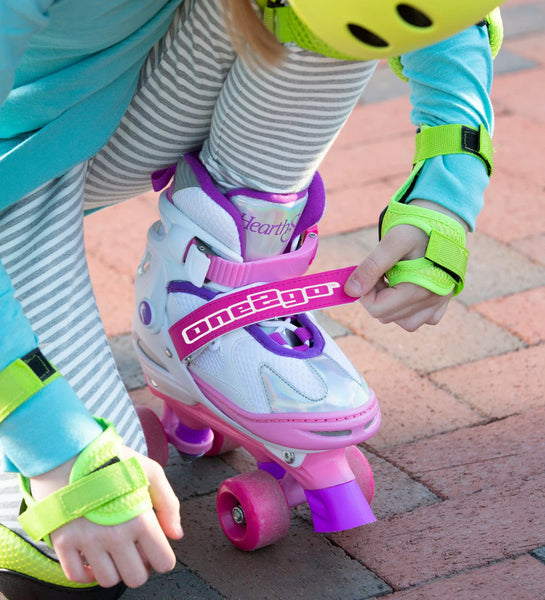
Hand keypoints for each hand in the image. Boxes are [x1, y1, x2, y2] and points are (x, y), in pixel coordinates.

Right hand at [29, 447, 181, 588]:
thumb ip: (169, 504)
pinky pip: (76, 576)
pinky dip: (87, 572)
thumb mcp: (151, 472)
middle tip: (135, 549)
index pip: (162, 561)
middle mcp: (114, 534)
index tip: (156, 548)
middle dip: (140, 567)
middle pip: (136, 578)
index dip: (162, 557)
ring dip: (115, 569)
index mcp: (139, 518)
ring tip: (114, 550)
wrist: (71, 451)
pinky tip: (93, 555)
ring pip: (108, 580)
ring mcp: (86, 541)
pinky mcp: (63, 542)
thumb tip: (176, 535)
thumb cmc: (115, 460)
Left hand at [344, 200, 468, 331]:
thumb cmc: (419, 228)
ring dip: (391, 305)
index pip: (377, 309)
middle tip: (382, 272)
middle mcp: (432, 301)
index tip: (370, 272)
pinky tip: (406, 287)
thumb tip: (350, 291)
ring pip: (402, 322)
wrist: (444, 221)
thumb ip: (371, 266)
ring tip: (394, 279)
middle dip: (377, 295)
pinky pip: (419, 320)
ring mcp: (438, 305)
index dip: (365, 292)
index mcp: (421, 289)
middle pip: (386, 316)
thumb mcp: (393, 241)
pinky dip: (407, 309)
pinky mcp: (441, 304)